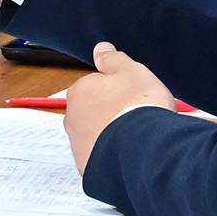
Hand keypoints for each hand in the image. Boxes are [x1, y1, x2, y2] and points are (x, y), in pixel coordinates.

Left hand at [64, 41, 176, 172]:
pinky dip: (114, 154)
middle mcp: (72, 118)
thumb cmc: (138, 107)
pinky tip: (131, 152)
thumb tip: (100, 49)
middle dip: (112, 113)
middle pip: (94, 111)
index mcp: (79, 92)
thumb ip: (113, 59)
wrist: (144, 149)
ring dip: (113, 134)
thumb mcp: (132, 71)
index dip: (118, 90)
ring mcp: (78, 144)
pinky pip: (102, 156)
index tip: (133, 97)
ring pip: (97, 135)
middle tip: (136, 116)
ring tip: (136, 136)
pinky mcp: (88, 166)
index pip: (96, 86)